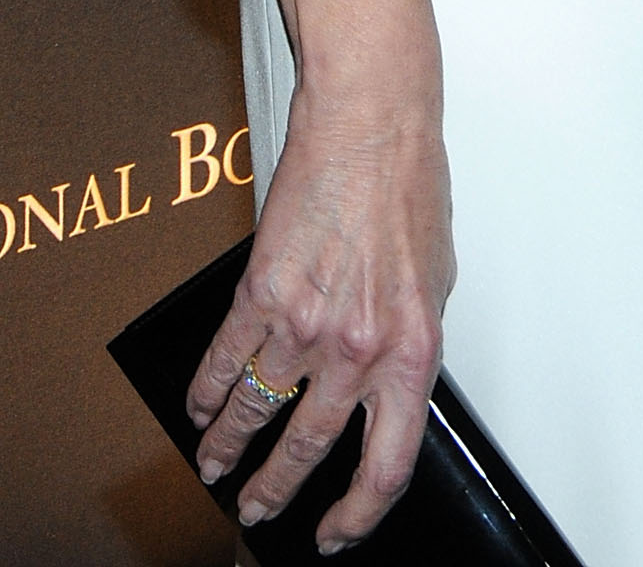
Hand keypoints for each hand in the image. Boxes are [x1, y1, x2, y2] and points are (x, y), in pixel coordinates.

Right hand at [188, 90, 453, 552]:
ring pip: (256, 414)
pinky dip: (208, 392)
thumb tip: (387, 391)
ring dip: (228, 449)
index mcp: (411, 349)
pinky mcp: (262, 290)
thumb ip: (408, 342)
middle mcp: (358, 346)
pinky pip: (226, 361)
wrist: (374, 122)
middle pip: (307, 450)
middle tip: (258, 508)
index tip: (336, 531)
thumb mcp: (436, 279)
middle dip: (276, 492)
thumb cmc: (409, 186)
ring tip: (216, 465)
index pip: (388, 465)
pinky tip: (200, 406)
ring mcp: (306, 322)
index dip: (358, 514)